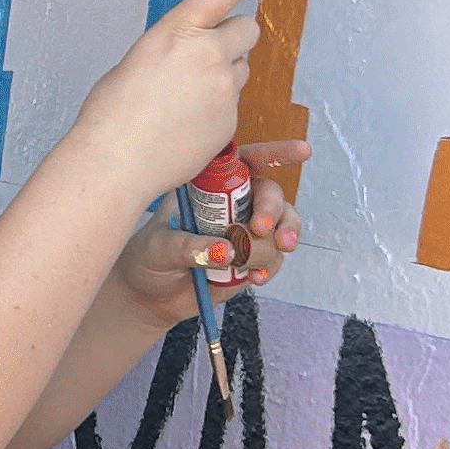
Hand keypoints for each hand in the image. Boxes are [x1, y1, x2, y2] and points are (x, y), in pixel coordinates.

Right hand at [73, 0, 257, 204]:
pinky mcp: (231, 120)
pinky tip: (186, 120)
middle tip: (206, 50)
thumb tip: (188, 42)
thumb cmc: (112, 114)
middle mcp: (209, 55)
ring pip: (242, 68)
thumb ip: (173, 42)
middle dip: (231, 35)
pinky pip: (233, 103)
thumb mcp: (138, 57)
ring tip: (188, 95)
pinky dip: (217, 107)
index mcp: (179, 30)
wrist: (117, 162)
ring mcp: (225, 89)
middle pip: (247, 28)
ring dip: (224, 74)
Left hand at [110, 146, 308, 325]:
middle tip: (260, 229)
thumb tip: (226, 250)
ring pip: (280, 225)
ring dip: (279, 239)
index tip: (301, 152)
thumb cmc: (148, 259)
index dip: (274, 154)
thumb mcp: (160, 249)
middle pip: (269, 194)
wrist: (149, 296)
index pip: (244, 162)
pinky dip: (269, 266)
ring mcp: (244, 232)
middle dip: (273, 210)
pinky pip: (273, 258)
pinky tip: (254, 276)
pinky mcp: (250, 260)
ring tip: (261, 259)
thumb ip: (190, 247)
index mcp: (207, 186)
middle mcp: (231, 205)